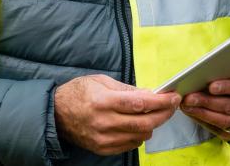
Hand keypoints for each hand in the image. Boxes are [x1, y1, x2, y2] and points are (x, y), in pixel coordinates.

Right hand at [54, 74, 180, 154]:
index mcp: (103, 101)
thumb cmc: (79, 92)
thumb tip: (150, 93)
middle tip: (172, 106)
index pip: (140, 103)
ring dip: (152, 125)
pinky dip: (139, 134)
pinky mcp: (103, 149)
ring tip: (154, 113)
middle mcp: (104, 122)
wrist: (56, 114)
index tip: (173, 96)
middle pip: (144, 123)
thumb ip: (127, 89)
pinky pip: (131, 145)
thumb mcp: (101, 81)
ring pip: (141, 135)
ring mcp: (104, 139)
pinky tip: (138, 125)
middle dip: (163, 114)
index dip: (160, 101)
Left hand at [180, 76, 229, 140]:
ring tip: (187, 106)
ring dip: (203, 114)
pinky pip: (221, 131)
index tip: (211, 86)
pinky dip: (204, 122)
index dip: (228, 87)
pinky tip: (192, 114)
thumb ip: (225, 74)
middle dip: (209, 102)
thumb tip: (201, 75)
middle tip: (189, 98)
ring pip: (226, 121)